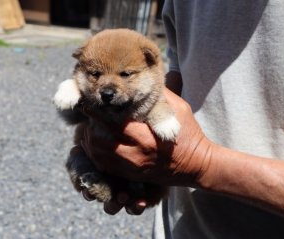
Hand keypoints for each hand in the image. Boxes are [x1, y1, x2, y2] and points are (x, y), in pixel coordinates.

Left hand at [80, 88, 213, 213]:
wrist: (196, 165)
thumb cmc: (189, 135)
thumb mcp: (179, 110)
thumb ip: (159, 96)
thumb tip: (143, 80)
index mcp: (146, 137)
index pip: (113, 124)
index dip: (95, 114)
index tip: (87, 104)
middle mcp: (136, 154)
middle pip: (100, 141)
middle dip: (89, 127)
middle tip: (88, 117)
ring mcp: (132, 168)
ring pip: (98, 156)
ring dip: (89, 142)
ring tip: (89, 129)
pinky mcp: (131, 175)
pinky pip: (105, 167)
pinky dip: (95, 155)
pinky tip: (95, 145)